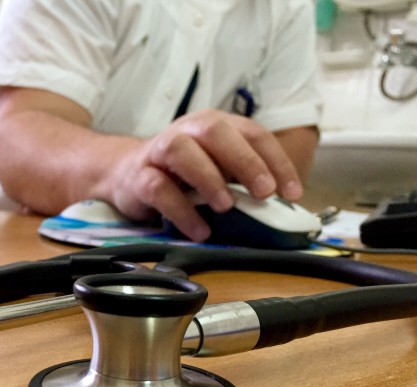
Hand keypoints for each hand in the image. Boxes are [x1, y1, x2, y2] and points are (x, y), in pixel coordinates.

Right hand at [104, 109, 304, 240]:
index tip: (292, 193)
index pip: (252, 134)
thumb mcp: (216, 169)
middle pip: (216, 132)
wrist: (124, 173)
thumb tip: (281, 207)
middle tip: (264, 192)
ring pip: (182, 152)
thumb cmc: (180, 173)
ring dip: (208, 178)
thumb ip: (244, 181)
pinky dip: (181, 211)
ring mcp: (160, 152)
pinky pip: (159, 189)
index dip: (275, 161)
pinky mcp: (139, 178)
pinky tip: (199, 230)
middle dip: (245, 161)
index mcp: (213, 125)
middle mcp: (187, 131)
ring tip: (225, 206)